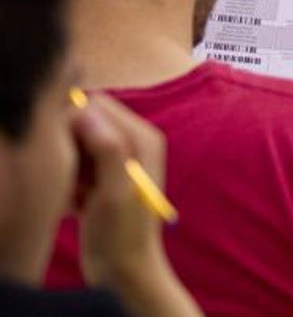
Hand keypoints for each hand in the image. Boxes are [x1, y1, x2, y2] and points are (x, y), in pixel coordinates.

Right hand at [73, 94, 172, 295]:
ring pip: (76, 145)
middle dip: (69, 149)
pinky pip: (75, 165)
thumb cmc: (122, 235)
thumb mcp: (115, 193)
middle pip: (85, 122)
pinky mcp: (104, 175)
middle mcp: (135, 141)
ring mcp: (120, 158)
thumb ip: (109, 150)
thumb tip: (90, 113)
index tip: (69, 162)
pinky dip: (68, 182)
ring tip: (77, 197)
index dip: (73, 127)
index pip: (97, 105)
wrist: (125, 270)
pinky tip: (76, 205)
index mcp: (143, 137)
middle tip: (74, 184)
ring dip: (67, 169)